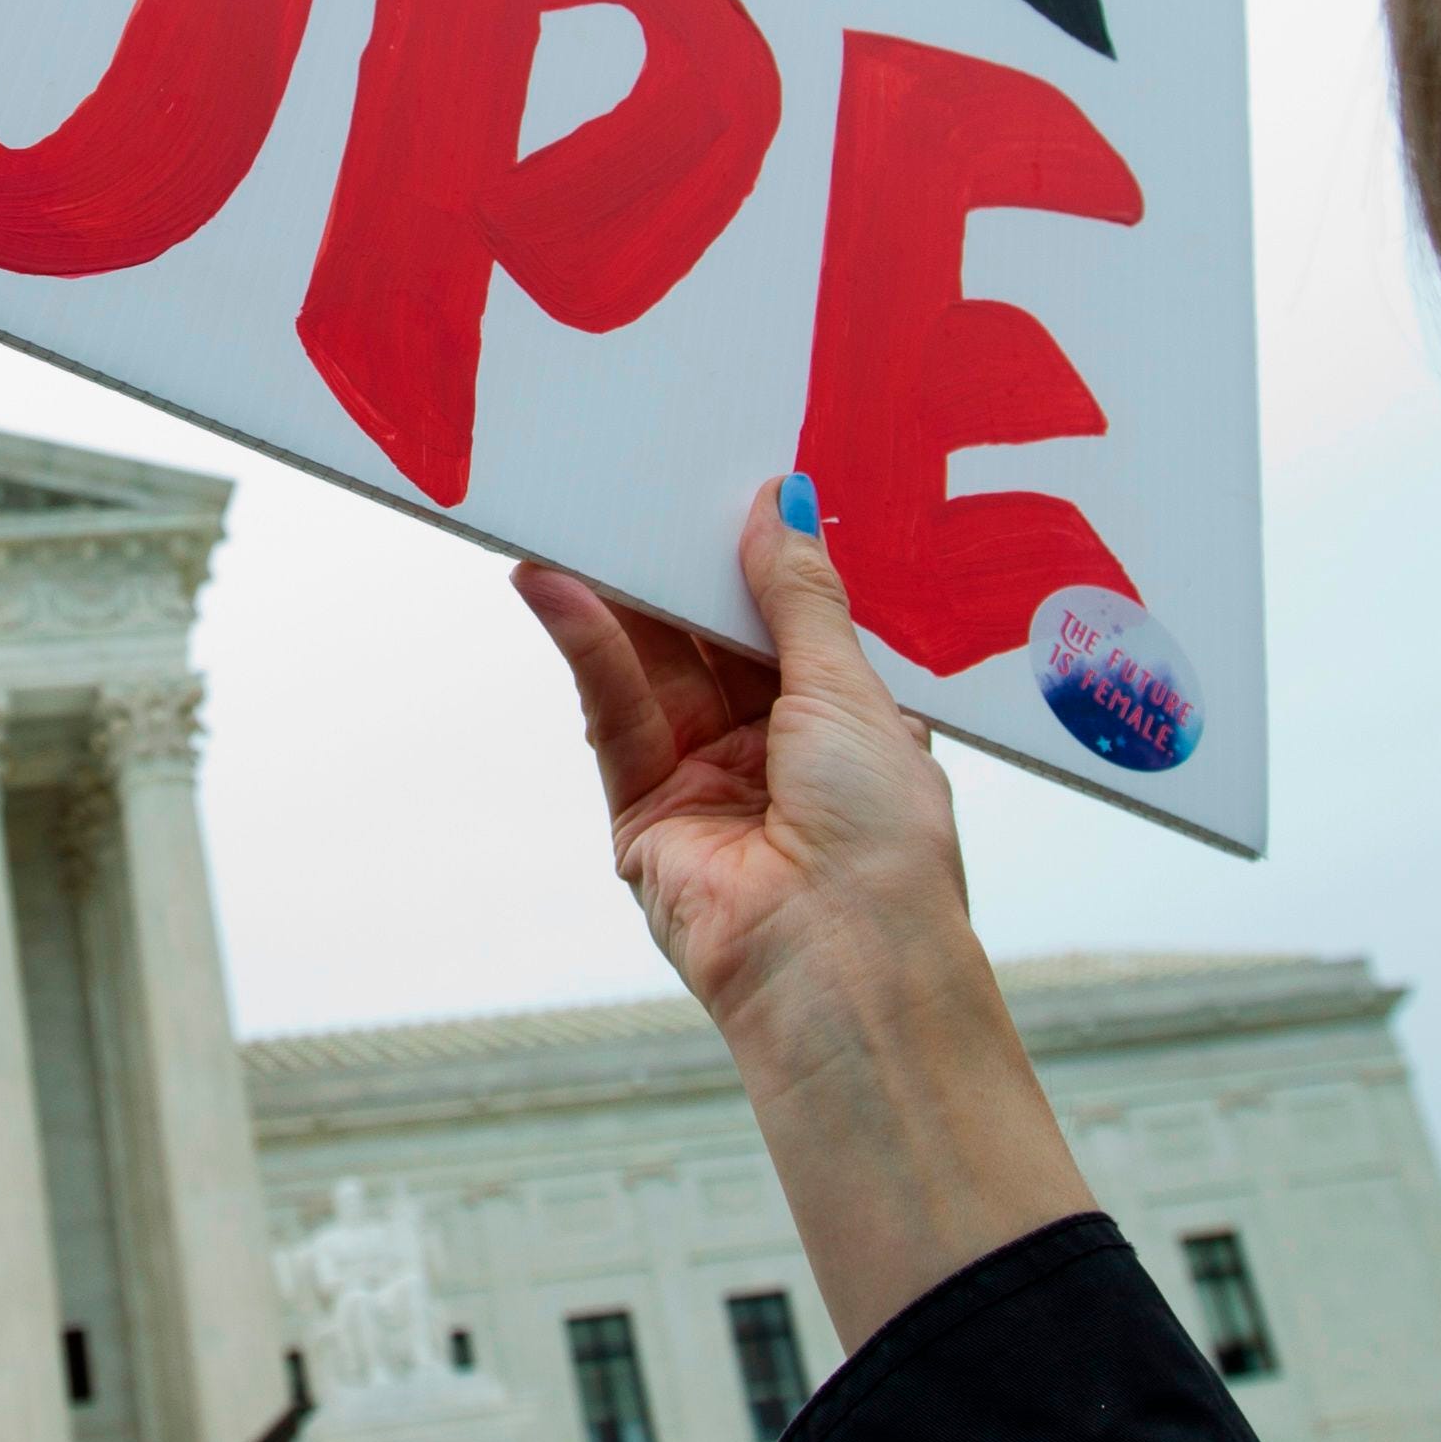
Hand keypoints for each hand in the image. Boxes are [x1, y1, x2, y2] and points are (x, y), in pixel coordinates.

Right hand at [514, 479, 1092, 1344]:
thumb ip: (799, 597)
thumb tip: (782, 504)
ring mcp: (705, 780)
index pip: (791, 620)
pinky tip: (557, 586)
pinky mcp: (642, 812)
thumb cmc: (883, 842)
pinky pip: (611, 711)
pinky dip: (586, 645)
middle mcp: (776, 750)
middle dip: (677, 562)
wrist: (840, 966)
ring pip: (652, 666)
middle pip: (711, 636)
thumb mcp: (851, 691)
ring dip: (615, 592)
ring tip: (577, 511)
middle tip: (639, 475)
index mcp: (849, 723)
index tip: (726, 477)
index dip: (757, 554)